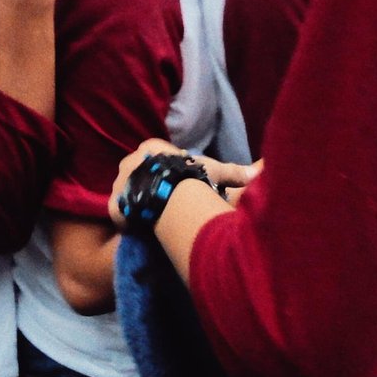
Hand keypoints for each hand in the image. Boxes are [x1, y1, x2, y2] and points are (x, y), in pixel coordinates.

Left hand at [108, 139, 259, 228]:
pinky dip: (127, 220)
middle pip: (141, 174)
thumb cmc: (190, 177)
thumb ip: (233, 171)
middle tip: (167, 202)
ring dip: (140, 202)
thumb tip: (261, 169)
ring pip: (128, 192)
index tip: (181, 184)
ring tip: (155, 216)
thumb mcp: (214, 171)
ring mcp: (119, 182)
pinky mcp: (115, 203)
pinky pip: (119, 212)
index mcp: (150, 148)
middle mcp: (130, 161)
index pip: (158, 157)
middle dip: (152, 185)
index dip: (171, 171)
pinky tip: (139, 228)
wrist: (168, 193)